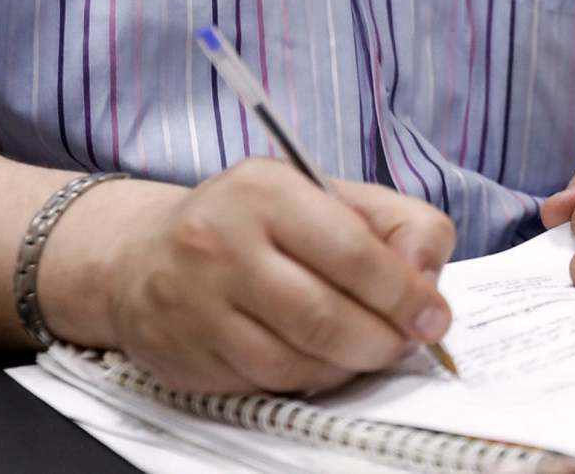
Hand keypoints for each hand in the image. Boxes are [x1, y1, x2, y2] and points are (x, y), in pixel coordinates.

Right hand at [99, 159, 454, 393]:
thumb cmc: (251, 223)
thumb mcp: (323, 194)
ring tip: (366, 349)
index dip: (403, 292)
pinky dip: (308, 380)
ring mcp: (196, 306)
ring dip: (348, 365)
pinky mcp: (184, 357)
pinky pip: (266, 384)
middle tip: (405, 342)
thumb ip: (393, 222)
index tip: (433, 315)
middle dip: (382, 339)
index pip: (351, 251)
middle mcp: (221, 244)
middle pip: (325, 316)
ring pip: (297, 360)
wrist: (141, 256)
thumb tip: (427, 277)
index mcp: (265, 190)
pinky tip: (320, 360)